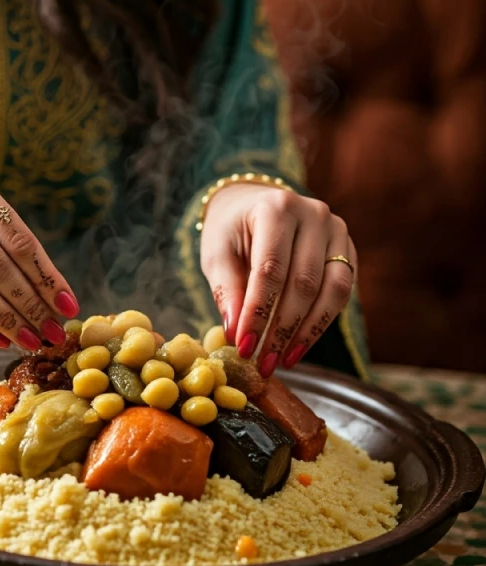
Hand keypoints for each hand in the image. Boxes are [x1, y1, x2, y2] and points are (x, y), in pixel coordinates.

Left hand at [200, 184, 355, 376]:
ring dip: (307, 332)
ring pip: (331, 290)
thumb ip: (226, 290)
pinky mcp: (348, 249)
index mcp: (276, 209)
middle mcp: (314, 214)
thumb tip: (236, 333)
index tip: (244, 346)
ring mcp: (337, 230)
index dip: (258, 312)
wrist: (253, 204)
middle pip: (303, 283)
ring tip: (282, 360)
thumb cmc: (231, 230)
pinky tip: (299, 345)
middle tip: (262, 362)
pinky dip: (321, 322)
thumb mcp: (217, 254)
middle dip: (281, 329)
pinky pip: (343, 291)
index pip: (270, 270)